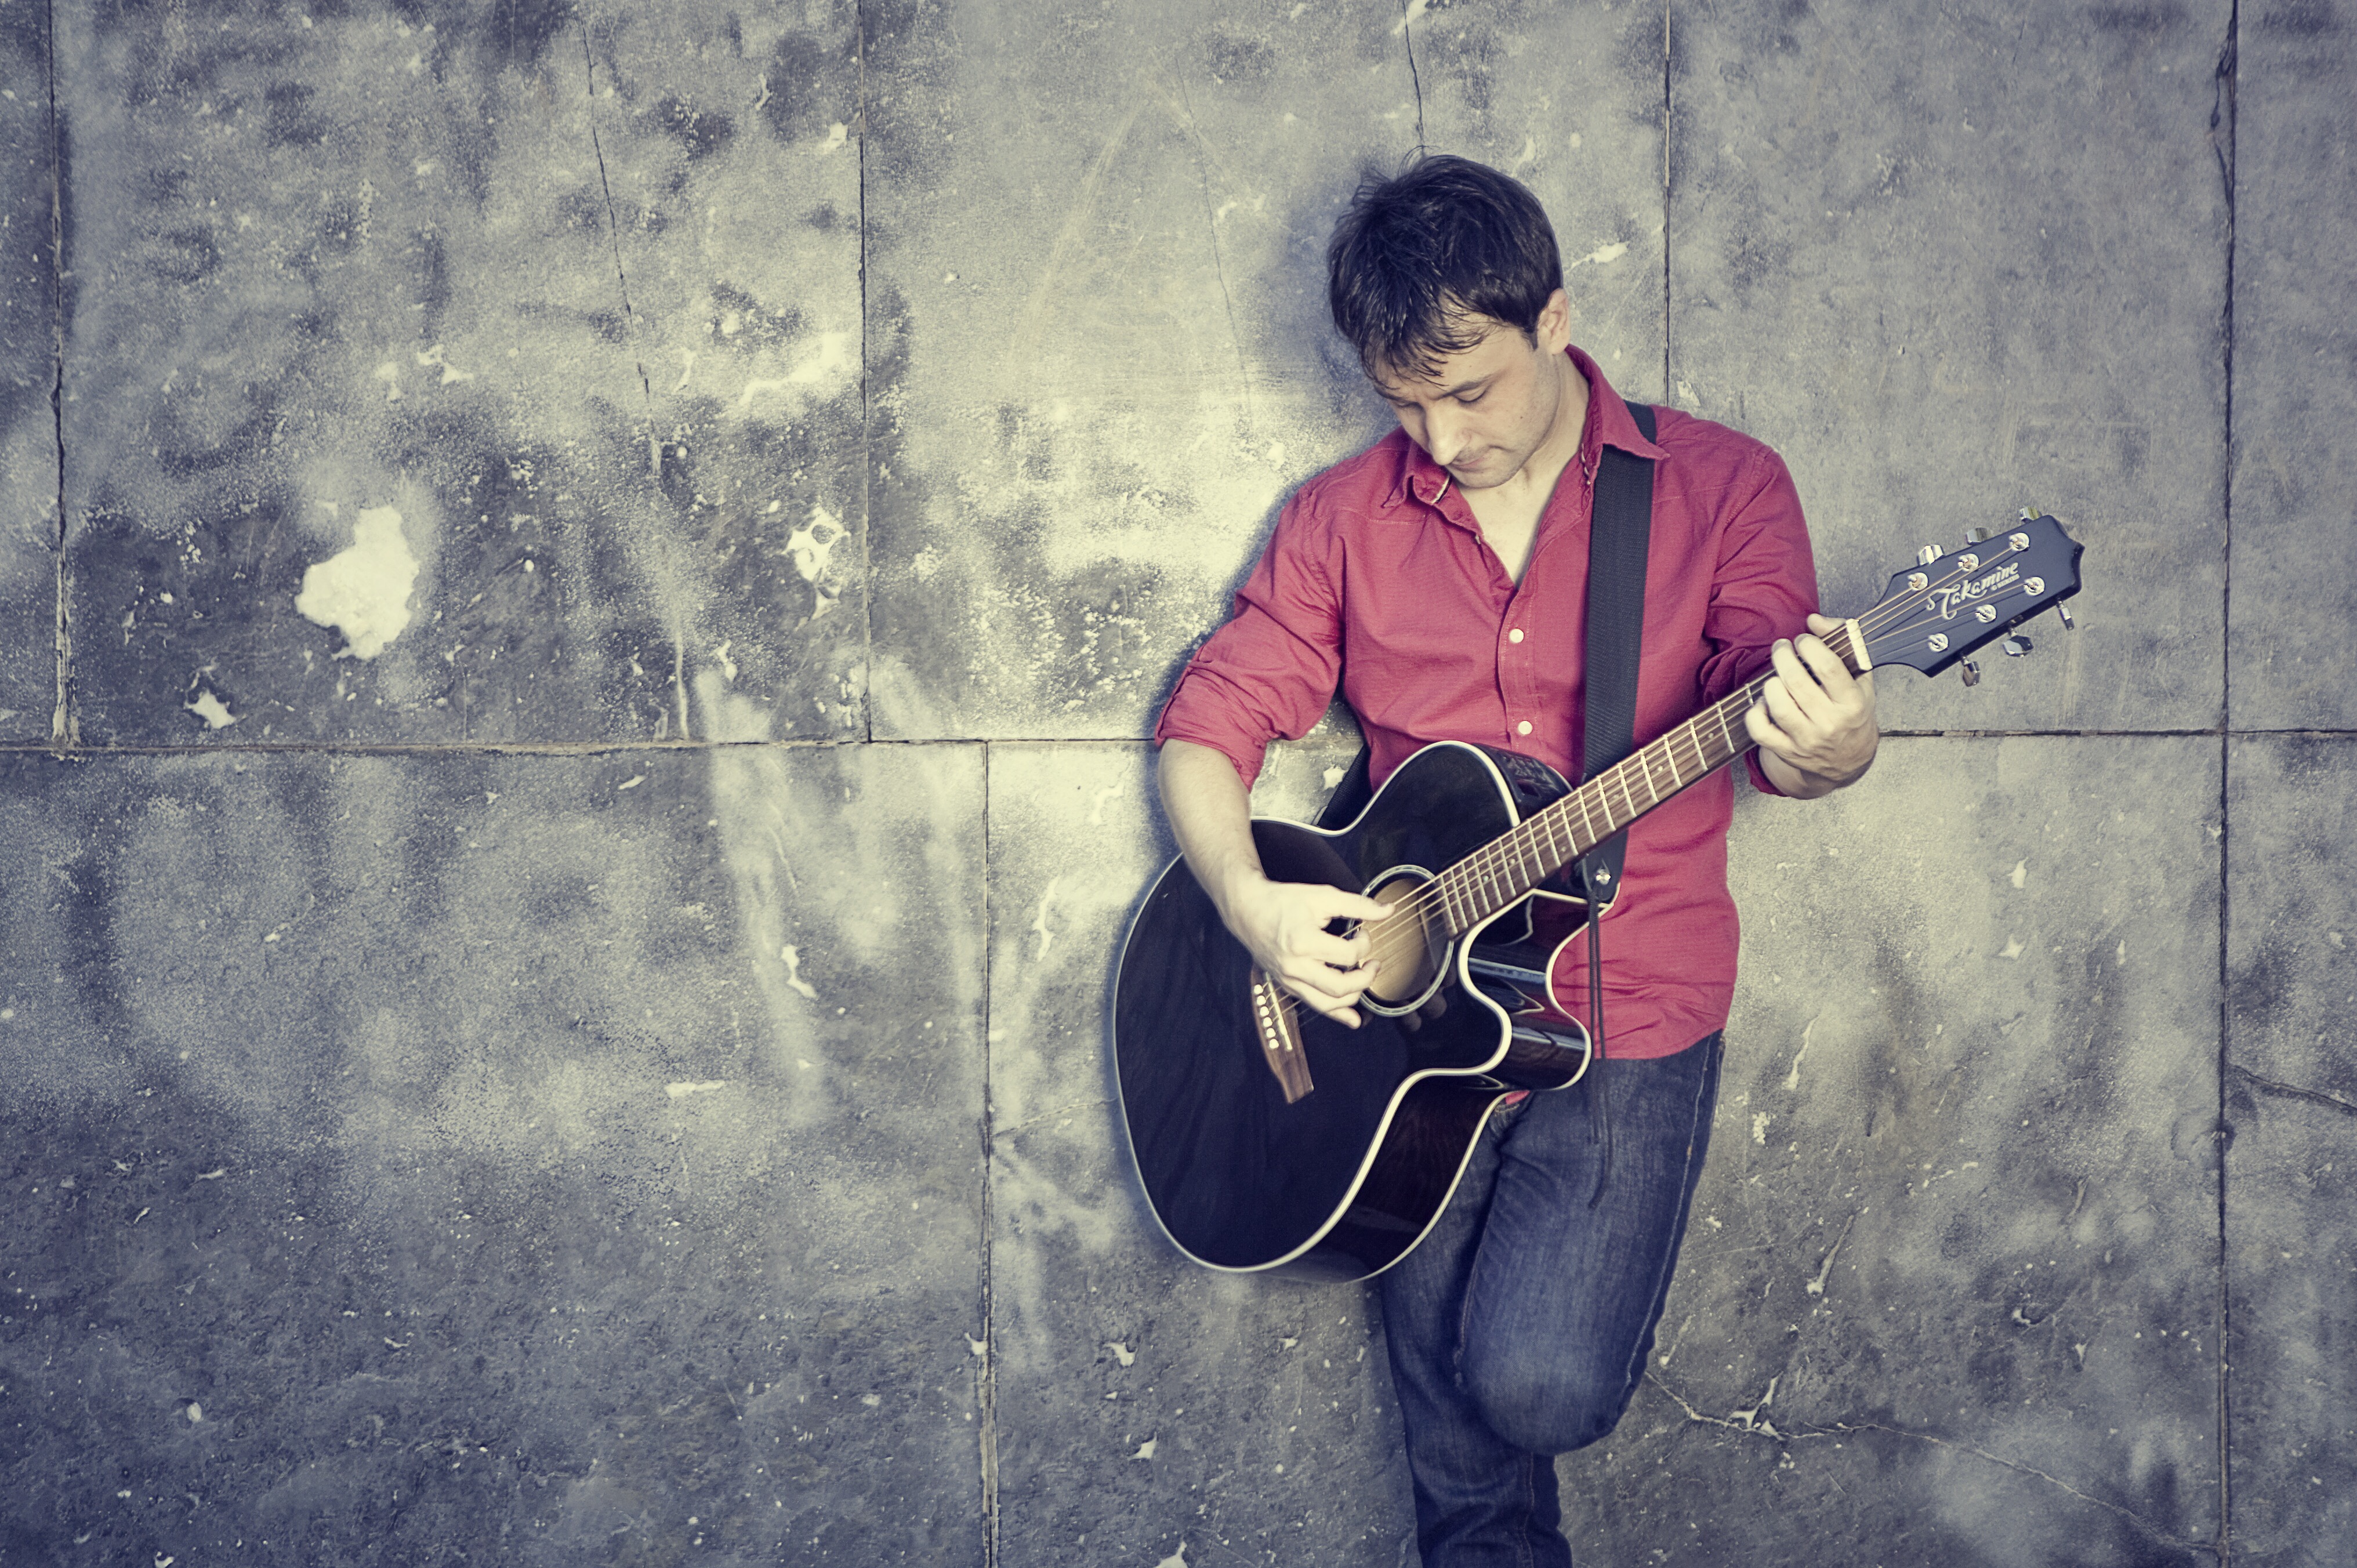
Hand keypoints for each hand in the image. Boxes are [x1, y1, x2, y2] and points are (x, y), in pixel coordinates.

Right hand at [1217, 874, 1393, 1028]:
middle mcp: (1294, 966)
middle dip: (1366, 978)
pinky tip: (1354, 1019)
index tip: (1363, 933)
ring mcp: (1288, 980)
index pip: (1348, 955)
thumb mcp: (1322, 896)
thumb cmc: (1284, 901)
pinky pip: (1314, 1006)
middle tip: (1374, 964)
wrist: (1247, 911)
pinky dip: (1336, 1014)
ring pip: (1328, 1004)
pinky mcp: (1286, 986)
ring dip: (1354, 997)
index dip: (1365, 944)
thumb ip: (1358, 905)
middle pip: (1340, 987)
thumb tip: (1389, 910)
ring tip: (1363, 979)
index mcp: (1303, 942)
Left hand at [1747, 613, 1878, 797]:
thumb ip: (1843, 643)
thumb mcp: (1860, 680)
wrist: (1848, 762)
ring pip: (1778, 705)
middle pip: (1796, 682)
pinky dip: (1755, 712)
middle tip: (1781, 648)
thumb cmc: (1852, 713)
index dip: (1809, 646)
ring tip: (1775, 675)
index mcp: (1853, 703)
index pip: (1828, 666)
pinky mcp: (1787, 752)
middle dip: (1783, 656)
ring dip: (1771, 682)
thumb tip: (1814, 620)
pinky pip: (1760, 730)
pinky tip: (1763, 702)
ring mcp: (1807, 740)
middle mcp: (1830, 723)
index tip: (1803, 641)